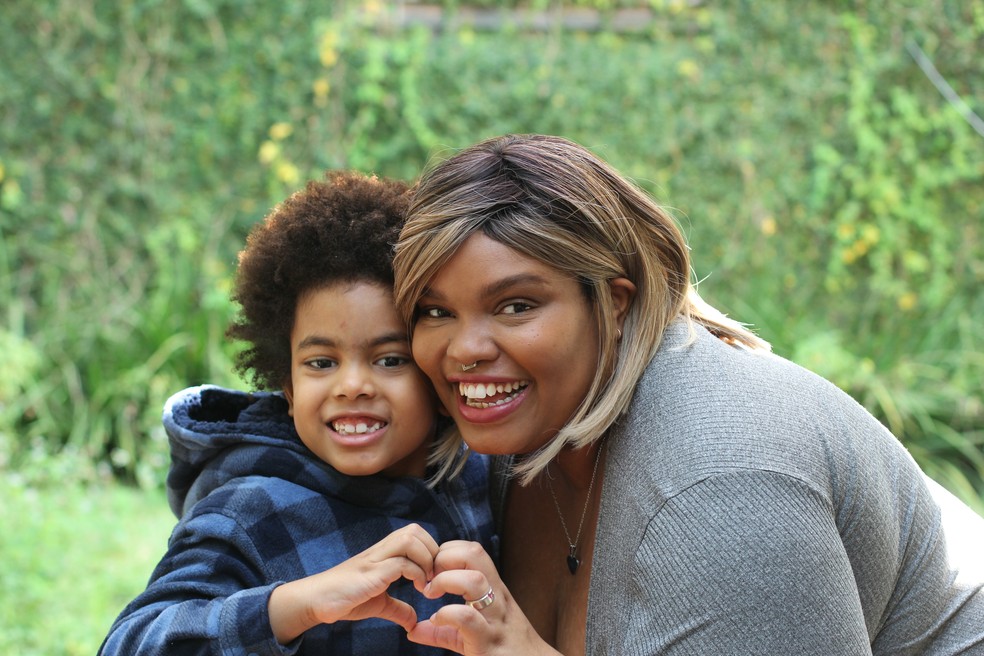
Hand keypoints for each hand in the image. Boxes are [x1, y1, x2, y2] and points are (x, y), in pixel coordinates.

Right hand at [268, 523, 439, 642]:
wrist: (316, 600)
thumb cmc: (346, 598)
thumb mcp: (379, 603)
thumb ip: (398, 608)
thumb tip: (413, 621)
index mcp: (384, 551)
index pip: (415, 532)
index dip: (430, 548)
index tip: (433, 573)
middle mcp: (381, 550)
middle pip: (414, 530)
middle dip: (431, 550)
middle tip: (433, 575)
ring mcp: (375, 559)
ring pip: (408, 539)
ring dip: (425, 559)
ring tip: (425, 581)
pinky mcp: (370, 573)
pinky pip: (400, 563)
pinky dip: (416, 574)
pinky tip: (417, 589)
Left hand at [407, 540, 560, 655]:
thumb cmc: (501, 648)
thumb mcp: (472, 633)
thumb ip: (443, 630)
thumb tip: (413, 629)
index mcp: (493, 589)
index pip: (472, 550)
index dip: (448, 552)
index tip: (433, 570)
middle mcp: (496, 597)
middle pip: (474, 554)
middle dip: (445, 558)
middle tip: (429, 578)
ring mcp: (494, 617)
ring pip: (475, 580)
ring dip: (445, 581)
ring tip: (431, 594)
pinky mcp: (488, 641)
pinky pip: (467, 618)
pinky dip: (447, 615)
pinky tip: (437, 621)